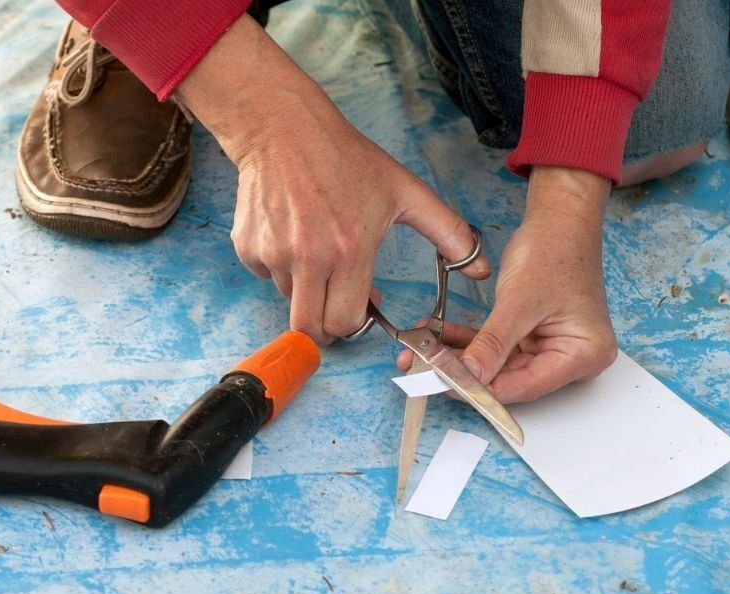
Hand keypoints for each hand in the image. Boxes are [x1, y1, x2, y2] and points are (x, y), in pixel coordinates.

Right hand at [177, 16, 488, 342]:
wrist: (283, 128)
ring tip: (315, 249)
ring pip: (288, 300)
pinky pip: (264, 276)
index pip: (347, 322)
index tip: (360, 306)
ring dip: (303, 288)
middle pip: (311, 328)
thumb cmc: (346, 157)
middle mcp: (308, 258)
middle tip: (334, 303)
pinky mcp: (248, 247)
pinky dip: (277, 266)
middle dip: (325, 325)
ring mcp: (274, 253)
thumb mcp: (405, 191)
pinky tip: (290, 233)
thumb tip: (481, 269)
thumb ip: (448, 233)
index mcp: (350, 249)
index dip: (355, 322)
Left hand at [398, 166, 617, 401]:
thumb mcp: (519, 301)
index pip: (527, 386)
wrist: (557, 218)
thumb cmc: (554, 249)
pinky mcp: (534, 337)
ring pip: (500, 366)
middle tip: (426, 369)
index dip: (483, 389)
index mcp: (586, 354)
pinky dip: (471, 343)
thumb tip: (467, 375)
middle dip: (468, 373)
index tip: (445, 384)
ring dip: (463, 358)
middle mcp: (574, 357)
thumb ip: (493, 343)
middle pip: (512, 379)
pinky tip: (440, 338)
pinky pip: (498, 348)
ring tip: (424, 352)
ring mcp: (553, 347)